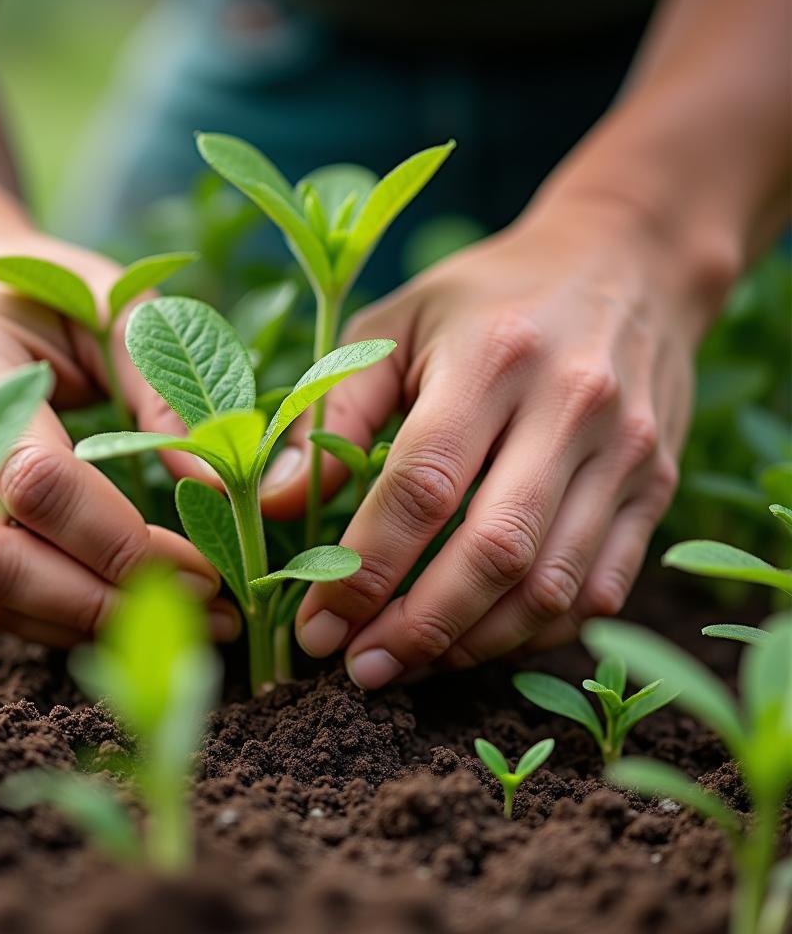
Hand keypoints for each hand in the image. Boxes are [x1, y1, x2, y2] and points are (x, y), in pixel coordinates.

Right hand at [0, 211, 238, 645]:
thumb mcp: (122, 308)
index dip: (124, 538)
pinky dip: (66, 622)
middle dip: (107, 600)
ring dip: (91, 623)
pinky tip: (133, 612)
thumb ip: (172, 393)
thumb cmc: (50, 295)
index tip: (207, 564)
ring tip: (187, 620)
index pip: (38, 479)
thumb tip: (225, 496)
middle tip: (207, 606)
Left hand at [262, 196, 707, 686]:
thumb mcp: (395, 323)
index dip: (364, 571)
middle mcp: (571, 406)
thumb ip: (330, 412)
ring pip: (552, 585)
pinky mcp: (657, 486)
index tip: (317, 626)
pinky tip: (478, 640)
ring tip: (409, 666)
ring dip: (473, 644)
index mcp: (493, 358)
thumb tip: (275, 505)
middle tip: (360, 670)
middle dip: (418, 629)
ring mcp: (627, 451)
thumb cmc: (487, 298)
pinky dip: (535, 632)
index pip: (421, 488)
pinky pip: (601, 587)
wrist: (628, 262)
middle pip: (494, 551)